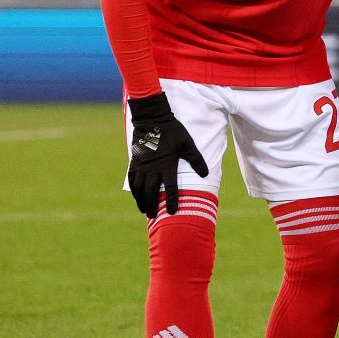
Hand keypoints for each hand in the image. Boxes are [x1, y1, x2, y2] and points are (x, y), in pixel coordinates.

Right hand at [126, 93, 208, 217]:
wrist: (152, 120)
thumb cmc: (173, 132)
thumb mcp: (189, 144)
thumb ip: (197, 160)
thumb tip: (205, 174)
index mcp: (168, 164)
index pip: (171, 187)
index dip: (173, 200)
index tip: (173, 212)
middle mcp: (153, 168)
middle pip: (152, 191)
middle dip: (154, 205)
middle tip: (156, 217)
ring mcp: (142, 165)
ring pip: (140, 188)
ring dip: (142, 201)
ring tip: (146, 211)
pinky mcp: (135, 162)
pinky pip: (133, 180)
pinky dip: (134, 190)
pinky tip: (137, 197)